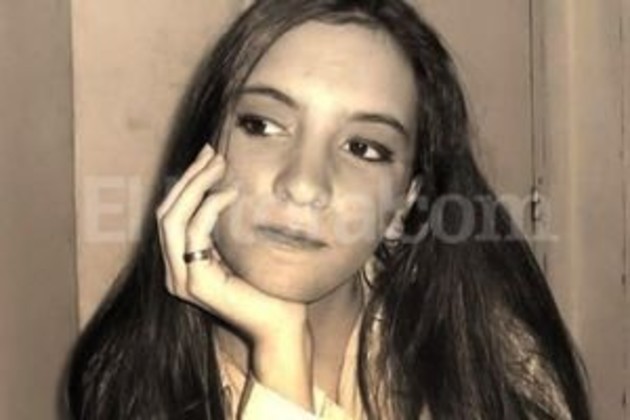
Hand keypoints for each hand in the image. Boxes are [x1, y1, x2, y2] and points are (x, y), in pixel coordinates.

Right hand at [155, 144, 313, 409]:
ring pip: (173, 219)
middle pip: (166, 212)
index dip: (187, 182)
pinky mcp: (195, 283)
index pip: (172, 214)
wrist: (281, 322)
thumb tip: (225, 184)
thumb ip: (224, 226)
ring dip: (196, 186)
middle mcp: (175, 271)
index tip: (208, 155)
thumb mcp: (240, 247)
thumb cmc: (268, 284)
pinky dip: (210, 208)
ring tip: (220, 165)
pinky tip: (230, 193)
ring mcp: (181, 279)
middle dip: (189, 178)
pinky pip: (194, 234)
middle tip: (213, 153)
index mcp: (182, 263)